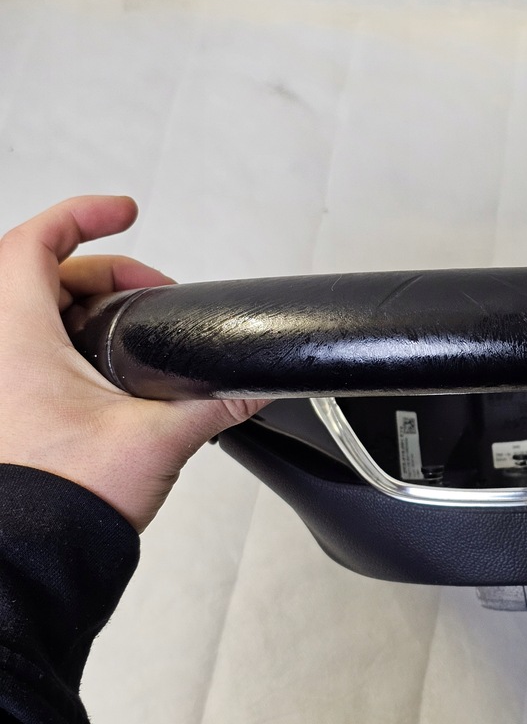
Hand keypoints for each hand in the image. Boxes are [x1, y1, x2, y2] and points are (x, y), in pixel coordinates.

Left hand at [0, 196, 267, 531]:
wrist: (33, 561)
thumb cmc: (61, 502)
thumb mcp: (158, 438)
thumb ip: (216, 404)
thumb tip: (254, 387)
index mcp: (16, 340)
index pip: (34, 243)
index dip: (82, 214)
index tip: (126, 213)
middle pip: (43, 272)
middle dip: (108, 271)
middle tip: (154, 292)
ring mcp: (2, 380)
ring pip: (36, 309)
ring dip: (89, 304)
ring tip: (137, 327)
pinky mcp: (11, 406)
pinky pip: (33, 346)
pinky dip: (73, 338)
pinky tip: (113, 366)